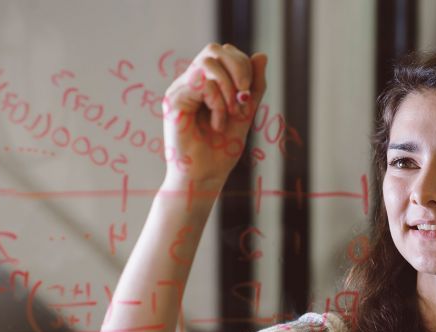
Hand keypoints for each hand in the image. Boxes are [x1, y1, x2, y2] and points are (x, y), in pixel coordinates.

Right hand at [162, 43, 266, 186]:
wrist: (205, 178)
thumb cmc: (221, 151)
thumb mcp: (245, 113)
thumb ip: (254, 87)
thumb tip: (261, 55)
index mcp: (206, 84)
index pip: (225, 54)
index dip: (243, 66)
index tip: (249, 97)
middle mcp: (191, 83)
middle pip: (215, 50)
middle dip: (239, 68)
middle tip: (245, 98)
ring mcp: (180, 90)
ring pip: (208, 62)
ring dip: (229, 88)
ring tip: (232, 114)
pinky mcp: (174, 101)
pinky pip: (202, 84)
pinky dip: (218, 103)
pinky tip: (217, 124)